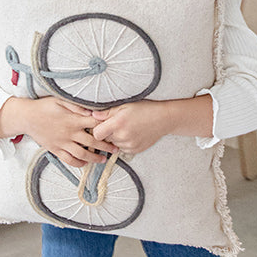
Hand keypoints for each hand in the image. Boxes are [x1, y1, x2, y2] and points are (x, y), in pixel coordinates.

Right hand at [0, 96, 117, 166]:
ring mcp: (63, 143)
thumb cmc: (44, 106)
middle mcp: (70, 133)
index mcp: (73, 120)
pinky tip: (85, 163)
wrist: (26, 117)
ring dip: (95, 158)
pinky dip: (79, 163)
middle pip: (93, 142)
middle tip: (116, 149)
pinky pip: (69, 160)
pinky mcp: (56, 150)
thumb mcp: (60, 100)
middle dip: (106, 146)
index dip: (107, 127)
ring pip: (83, 154)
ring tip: (103, 160)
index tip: (116, 129)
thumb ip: (76, 105)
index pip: (95, 124)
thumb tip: (91, 110)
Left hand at [87, 95, 211, 153]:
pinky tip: (132, 134)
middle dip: (107, 133)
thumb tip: (92, 115)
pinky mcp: (135, 150)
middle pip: (105, 139)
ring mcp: (129, 145)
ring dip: (116, 138)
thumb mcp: (125, 106)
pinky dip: (124, 143)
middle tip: (116, 124)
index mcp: (118, 123)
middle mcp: (122, 136)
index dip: (97, 129)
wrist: (164, 119)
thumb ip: (107, 112)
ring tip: (126, 128)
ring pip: (114, 144)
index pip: (96, 134)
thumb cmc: (145, 109)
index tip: (101, 125)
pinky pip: (123, 149)